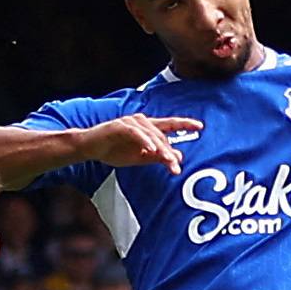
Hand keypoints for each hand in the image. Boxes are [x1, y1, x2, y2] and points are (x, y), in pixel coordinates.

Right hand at [78, 113, 202, 169]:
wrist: (90, 148)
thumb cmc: (114, 151)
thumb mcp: (139, 158)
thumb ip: (158, 157)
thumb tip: (178, 158)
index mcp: (147, 128)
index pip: (169, 125)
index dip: (184, 124)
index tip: (200, 126)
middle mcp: (141, 122)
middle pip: (161, 136)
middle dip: (169, 152)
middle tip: (176, 167)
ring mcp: (130, 122)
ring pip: (151, 135)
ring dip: (160, 148)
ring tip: (167, 160)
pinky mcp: (119, 126)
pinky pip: (135, 133)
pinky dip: (144, 141)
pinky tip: (151, 150)